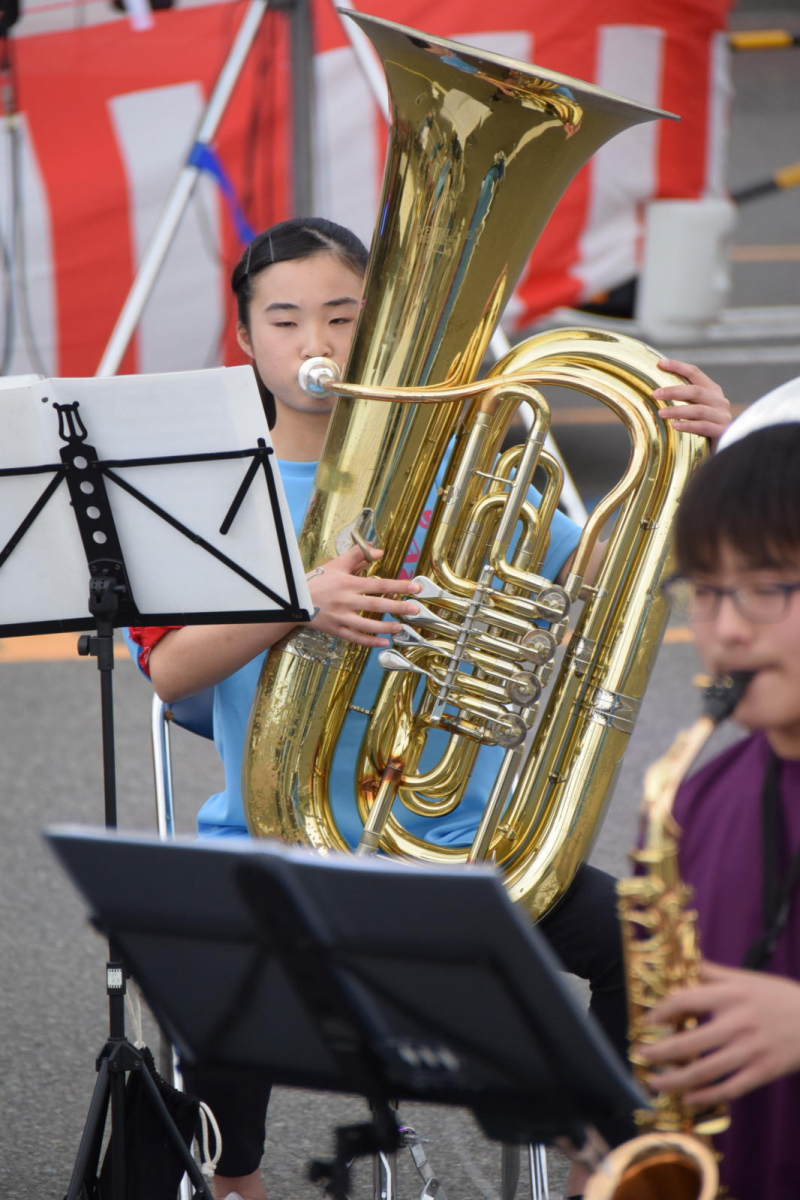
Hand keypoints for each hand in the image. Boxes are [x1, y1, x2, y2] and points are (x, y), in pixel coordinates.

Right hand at [307, 544, 419, 647]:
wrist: (293, 600)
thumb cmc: (317, 581)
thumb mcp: (336, 564)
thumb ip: (358, 555)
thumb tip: (379, 551)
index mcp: (348, 583)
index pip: (378, 584)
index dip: (398, 586)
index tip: (414, 588)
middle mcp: (346, 601)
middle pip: (376, 604)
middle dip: (397, 607)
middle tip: (415, 610)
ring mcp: (341, 617)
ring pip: (367, 625)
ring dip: (385, 627)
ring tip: (400, 627)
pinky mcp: (336, 630)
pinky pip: (355, 638)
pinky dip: (370, 642)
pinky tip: (384, 643)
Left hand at [635, 961, 799, 1104]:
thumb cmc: (779, 996)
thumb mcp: (746, 978)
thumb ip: (712, 972)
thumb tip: (682, 960)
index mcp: (731, 995)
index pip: (686, 1000)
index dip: (661, 1011)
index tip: (646, 1020)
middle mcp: (738, 1023)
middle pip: (690, 1042)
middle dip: (660, 1052)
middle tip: (640, 1056)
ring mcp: (750, 1050)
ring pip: (706, 1071)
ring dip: (675, 1080)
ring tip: (655, 1083)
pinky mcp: (763, 1072)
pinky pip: (729, 1088)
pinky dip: (707, 1096)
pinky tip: (689, 1098)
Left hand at [654, 358, 731, 441]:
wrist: (726, 449)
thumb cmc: (705, 427)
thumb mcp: (696, 409)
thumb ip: (685, 399)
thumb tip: (657, 390)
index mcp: (712, 391)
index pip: (695, 373)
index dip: (678, 367)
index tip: (660, 364)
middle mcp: (719, 400)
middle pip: (695, 391)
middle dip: (674, 391)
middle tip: (655, 394)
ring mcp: (722, 416)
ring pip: (698, 410)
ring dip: (677, 410)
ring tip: (661, 413)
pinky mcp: (723, 431)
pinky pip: (703, 427)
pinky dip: (688, 426)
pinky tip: (675, 426)